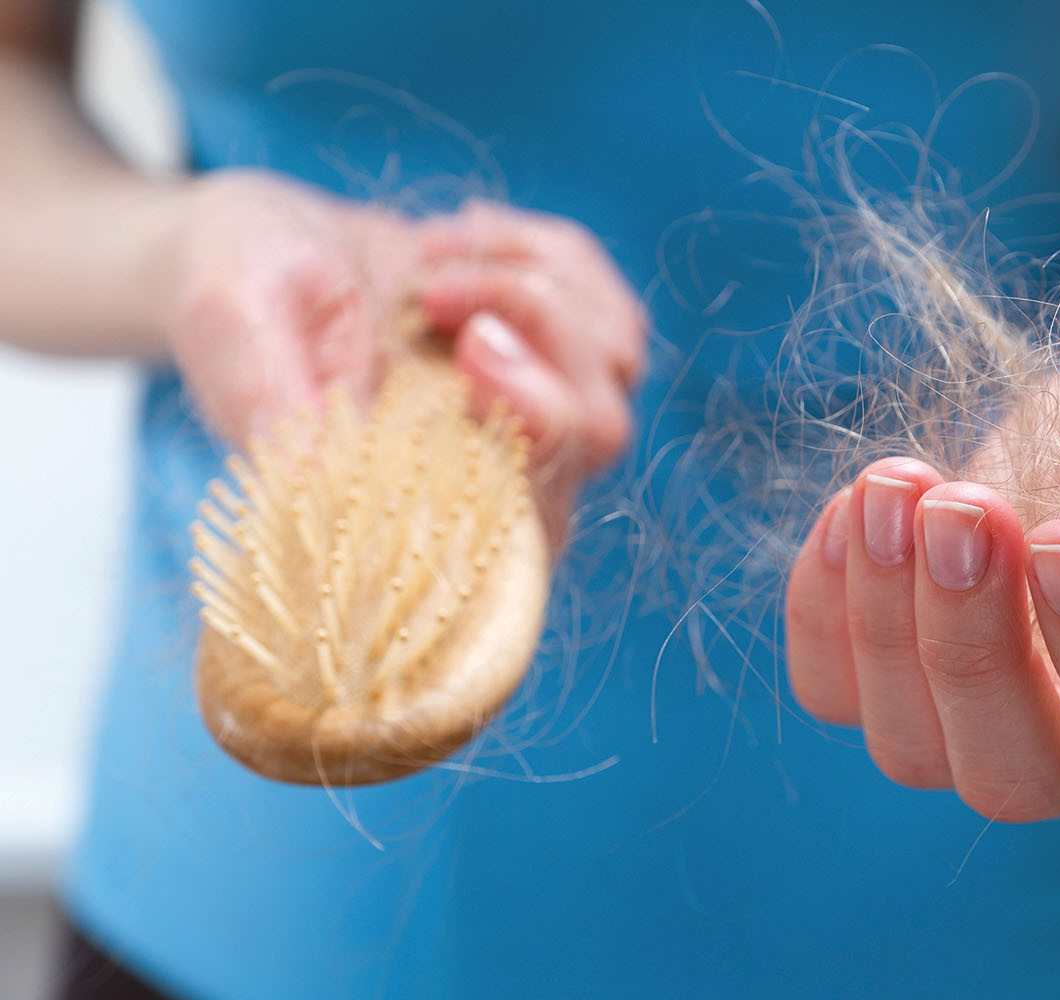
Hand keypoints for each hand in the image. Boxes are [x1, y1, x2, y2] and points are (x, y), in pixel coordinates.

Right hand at [162, 171, 644, 520]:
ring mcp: (545, 415)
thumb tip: (314, 475)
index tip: (471, 348)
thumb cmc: (240, 293)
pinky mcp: (569, 353)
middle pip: (598, 432)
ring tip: (426, 262)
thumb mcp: (230, 326)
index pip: (528, 523)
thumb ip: (268, 399)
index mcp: (419, 512)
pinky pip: (612, 304)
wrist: (267, 247)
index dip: (532, 439)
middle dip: (536, 334)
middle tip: (433, 288)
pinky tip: (462, 244)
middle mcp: (499, 481)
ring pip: (614, 360)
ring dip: (526, 281)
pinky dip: (543, 252)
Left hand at [784, 342, 1059, 820]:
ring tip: (896, 484)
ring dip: (881, 618)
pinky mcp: (910, 680)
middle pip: (1015, 773)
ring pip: (910, 746)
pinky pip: (835, 688)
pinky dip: (821, 608)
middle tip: (964, 507)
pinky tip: (853, 505)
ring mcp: (995, 727)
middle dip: (971, 647)